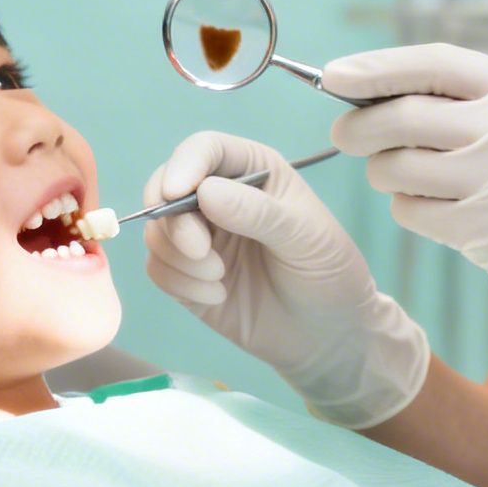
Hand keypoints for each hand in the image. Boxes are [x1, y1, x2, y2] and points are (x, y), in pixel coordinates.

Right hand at [142, 131, 427, 427]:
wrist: (328, 337)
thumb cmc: (329, 274)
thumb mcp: (306, 238)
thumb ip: (258, 213)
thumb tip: (204, 192)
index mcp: (253, 172)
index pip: (205, 149)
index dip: (184, 164)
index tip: (176, 192)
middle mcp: (220, 199)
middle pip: (166, 187)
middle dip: (174, 219)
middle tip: (200, 250)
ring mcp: (202, 238)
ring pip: (158, 230)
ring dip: (180, 257)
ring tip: (219, 279)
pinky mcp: (188, 277)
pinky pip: (158, 269)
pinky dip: (179, 283)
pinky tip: (217, 296)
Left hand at [325, 44, 487, 395]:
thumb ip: (472, 101)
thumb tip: (376, 89)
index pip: (436, 63)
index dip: (377, 67)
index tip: (334, 76)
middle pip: (407, 116)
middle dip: (360, 125)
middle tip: (343, 134)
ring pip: (401, 168)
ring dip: (382, 172)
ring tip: (396, 175)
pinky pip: (416, 214)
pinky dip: (408, 210)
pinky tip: (429, 209)